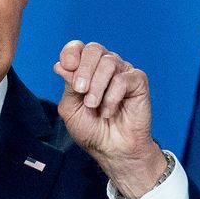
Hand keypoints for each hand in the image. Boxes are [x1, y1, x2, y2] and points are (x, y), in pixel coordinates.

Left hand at [53, 40, 162, 197]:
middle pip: (94, 49)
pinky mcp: (138, 83)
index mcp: (87, 70)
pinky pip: (123, 79)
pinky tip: (109, 111)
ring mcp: (122, 72)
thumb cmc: (91, 130)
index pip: (78, 48)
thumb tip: (61, 65)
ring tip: (93, 105)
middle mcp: (105, 67)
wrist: (112, 150)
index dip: (71, 53)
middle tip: (80, 90)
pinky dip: (112, 97)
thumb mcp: (70, 108)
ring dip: (97, 86)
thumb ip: (68, 85)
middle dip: (84, 69)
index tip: (67, 67)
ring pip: (109, 62)